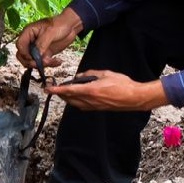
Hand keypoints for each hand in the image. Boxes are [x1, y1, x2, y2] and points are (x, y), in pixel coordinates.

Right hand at [14, 8, 83, 68]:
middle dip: (31, 62)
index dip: (24, 53)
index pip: (20, 45)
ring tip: (52, 61)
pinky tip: (58, 61)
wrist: (70, 26)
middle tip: (41, 63)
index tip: (33, 58)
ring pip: (32, 61)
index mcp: (29, 32)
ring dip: (41, 64)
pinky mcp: (45, 54)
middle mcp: (31, 41)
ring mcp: (37, 48)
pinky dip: (49, 64)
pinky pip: (43, 63)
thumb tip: (37, 55)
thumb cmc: (59, 24)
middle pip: (22, 55)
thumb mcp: (50, 32)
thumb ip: (42, 43)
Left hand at [46, 68, 167, 111]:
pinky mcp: (98, 109)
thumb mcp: (106, 73)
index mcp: (92, 90)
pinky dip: (76, 102)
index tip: (48, 89)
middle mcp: (91, 100)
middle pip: (70, 98)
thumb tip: (81, 76)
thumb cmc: (122, 84)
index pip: (70, 90)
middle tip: (53, 89)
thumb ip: (91, 74)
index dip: (57, 90)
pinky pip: (82, 106)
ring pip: (75, 104)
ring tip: (62, 93)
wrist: (134, 98)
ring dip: (67, 98)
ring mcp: (94, 106)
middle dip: (60, 94)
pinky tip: (76, 98)